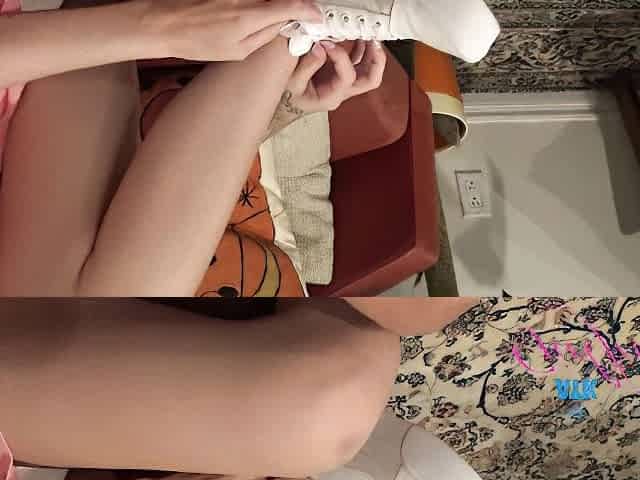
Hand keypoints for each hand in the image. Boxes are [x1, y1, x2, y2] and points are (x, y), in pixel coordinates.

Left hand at [143, 0, 322, 60]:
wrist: (165, 23)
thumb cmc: (198, 40)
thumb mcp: (237, 51)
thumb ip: (264, 35)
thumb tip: (283, 25)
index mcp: (251, 15)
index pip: (292, 6)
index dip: (309, 11)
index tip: (317, 16)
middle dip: (293, 7)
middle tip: (300, 16)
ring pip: (266, 0)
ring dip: (273, 8)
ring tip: (268, 20)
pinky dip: (258, 6)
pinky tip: (251, 16)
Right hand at [287, 39, 386, 112]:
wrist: (289, 99)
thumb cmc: (291, 94)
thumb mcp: (294, 83)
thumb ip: (307, 66)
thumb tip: (320, 49)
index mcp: (332, 97)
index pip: (347, 77)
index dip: (341, 57)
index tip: (328, 43)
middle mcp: (343, 92)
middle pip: (370, 80)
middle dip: (376, 60)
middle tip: (373, 41)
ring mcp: (345, 83)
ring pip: (369, 72)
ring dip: (372, 53)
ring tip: (367, 36)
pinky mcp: (342, 75)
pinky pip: (359, 63)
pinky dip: (362, 50)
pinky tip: (359, 38)